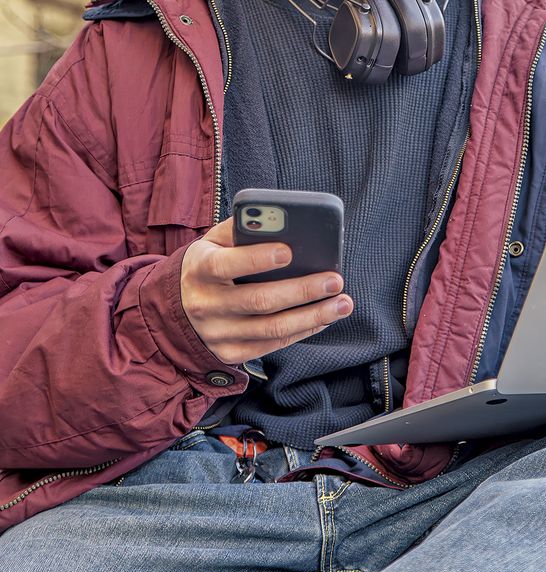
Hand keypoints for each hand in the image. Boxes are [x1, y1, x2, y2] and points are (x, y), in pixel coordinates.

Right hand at [180, 217, 352, 364]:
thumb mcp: (213, 240)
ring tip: (342, 303)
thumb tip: (278, 218)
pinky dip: (303, 331)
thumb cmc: (208, 263)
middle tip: (335, 280)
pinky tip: (324, 318)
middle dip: (302, 290)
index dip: (257, 258)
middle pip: (259, 300)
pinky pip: (272, 345)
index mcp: (200, 268)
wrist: (176, 306)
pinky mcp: (230, 353)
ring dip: (313, 316)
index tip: (289, 251)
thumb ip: (241, 228)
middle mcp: (206, 304)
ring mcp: (217, 333)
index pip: (227, 264)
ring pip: (272, 329)